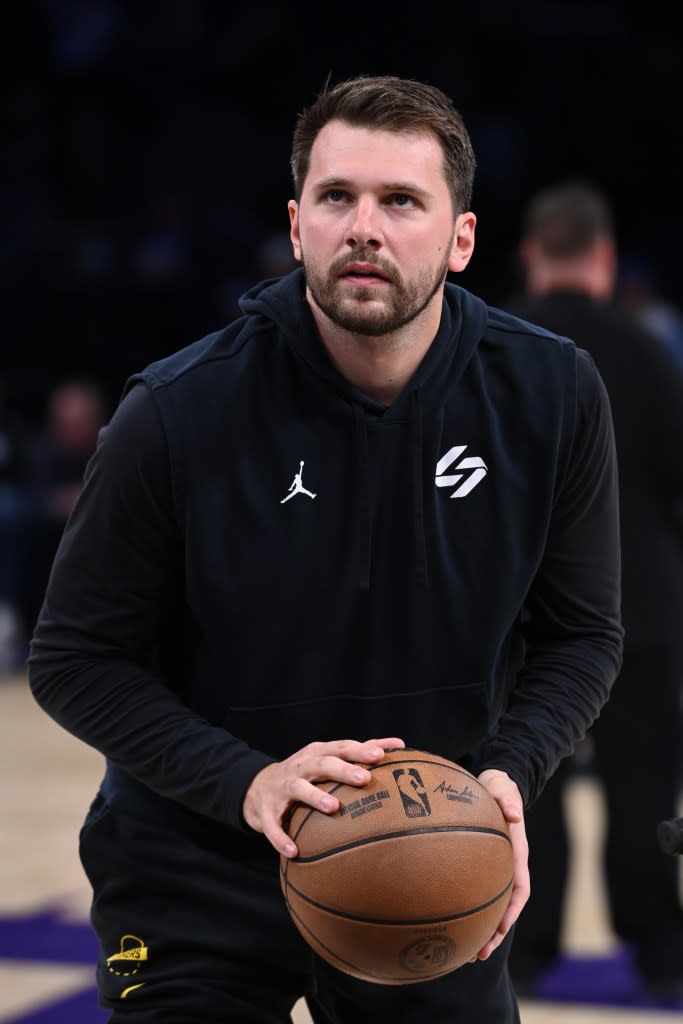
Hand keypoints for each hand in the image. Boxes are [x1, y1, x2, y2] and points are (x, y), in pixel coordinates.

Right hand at [242, 737, 404, 856]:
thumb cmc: (306, 772)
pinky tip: (294, 851)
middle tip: (364, 778)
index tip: (380, 755)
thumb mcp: (328, 758)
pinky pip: (272, 825)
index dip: (359, 750)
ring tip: (333, 807)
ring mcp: (282, 787)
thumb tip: (400, 744)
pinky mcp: (266, 809)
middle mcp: (300, 766)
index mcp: (317, 753)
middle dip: (342, 770)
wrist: (259, 787)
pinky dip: (280, 837)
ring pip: (298, 788)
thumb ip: (361, 752)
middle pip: (322, 764)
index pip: (340, 748)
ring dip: (314, 796)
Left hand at [468, 768, 528, 961]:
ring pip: (488, 904)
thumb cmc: (498, 787)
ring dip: (479, 929)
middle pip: (504, 906)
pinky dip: (463, 908)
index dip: (512, 910)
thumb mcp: (503, 788)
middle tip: (478, 954)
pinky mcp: (477, 865)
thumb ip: (508, 800)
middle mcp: (507, 865)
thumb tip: (515, 814)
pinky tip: (444, 919)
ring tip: (464, 953)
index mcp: (517, 852)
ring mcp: (493, 867)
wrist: (492, 782)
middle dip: (494, 932)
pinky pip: (472, 891)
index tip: (502, 929)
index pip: (520, 887)